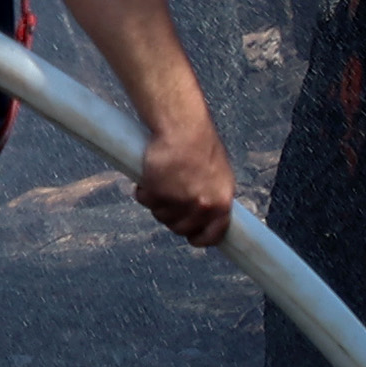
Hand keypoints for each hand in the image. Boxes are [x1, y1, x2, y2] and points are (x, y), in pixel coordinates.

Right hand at [135, 113, 236, 248]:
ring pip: (160, 215)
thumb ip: (212, 197)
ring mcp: (179, 201)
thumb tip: (203, 213)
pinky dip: (143, 190)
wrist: (183, 128)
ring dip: (156, 202)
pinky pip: (145, 201)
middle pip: (180, 228)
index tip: (191, 237)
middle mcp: (202, 206)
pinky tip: (150, 175)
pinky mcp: (158, 192)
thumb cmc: (200, 146)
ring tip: (160, 180)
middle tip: (168, 198)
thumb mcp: (218, 176)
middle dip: (171, 216)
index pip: (213, 234)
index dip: (199, 238)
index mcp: (222, 202)